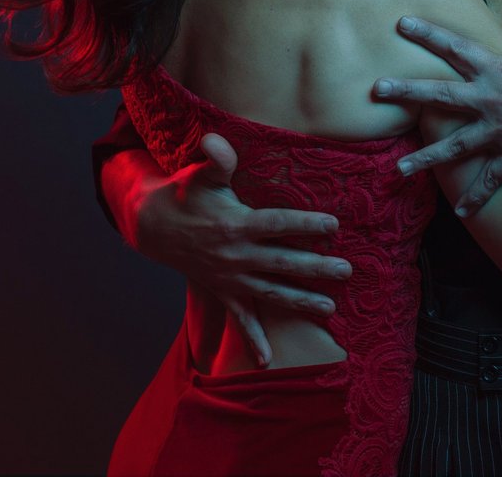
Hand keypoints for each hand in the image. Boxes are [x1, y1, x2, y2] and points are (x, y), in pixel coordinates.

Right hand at [117, 133, 350, 366]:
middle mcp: (236, 254)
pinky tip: (267, 360)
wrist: (154, 226)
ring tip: (329, 308)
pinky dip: (253, 339)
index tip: (334, 224)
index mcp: (236, 223)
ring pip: (271, 292)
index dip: (306, 223)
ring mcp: (230, 277)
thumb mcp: (201, 174)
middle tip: (347, 271)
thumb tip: (215, 140)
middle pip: (283, 262)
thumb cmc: (186, 194)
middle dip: (316, 268)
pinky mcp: (223, 291)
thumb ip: (215, 158)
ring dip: (300, 300)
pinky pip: (239, 319)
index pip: (277, 223)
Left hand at [375, 0, 501, 213]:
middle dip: (405, 92)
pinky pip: (491, 180)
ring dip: (426, 159)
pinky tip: (460, 214)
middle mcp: (492, 100)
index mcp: (498, 69)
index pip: (455, 47)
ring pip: (455, 146)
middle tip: (376, 90)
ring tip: (399, 170)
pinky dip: (476, 198)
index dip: (428, 34)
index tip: (401, 24)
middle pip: (439, 95)